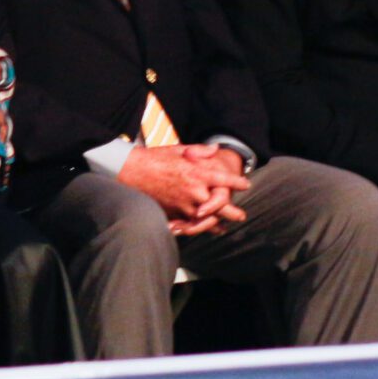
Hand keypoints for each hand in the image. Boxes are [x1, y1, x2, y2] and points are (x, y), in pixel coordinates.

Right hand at [120, 144, 250, 228]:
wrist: (132, 172)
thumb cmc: (154, 158)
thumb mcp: (179, 149)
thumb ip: (200, 150)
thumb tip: (215, 149)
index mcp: (197, 172)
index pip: (224, 179)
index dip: (237, 182)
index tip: (246, 185)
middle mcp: (194, 190)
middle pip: (222, 205)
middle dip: (233, 212)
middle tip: (241, 216)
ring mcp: (185, 204)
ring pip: (208, 218)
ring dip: (217, 223)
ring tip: (224, 227)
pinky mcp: (175, 214)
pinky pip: (192, 224)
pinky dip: (199, 227)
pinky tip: (203, 229)